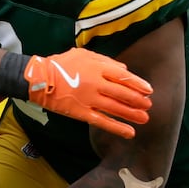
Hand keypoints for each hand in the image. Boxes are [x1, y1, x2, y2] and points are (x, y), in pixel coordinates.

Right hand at [23, 50, 151, 139]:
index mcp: (97, 67)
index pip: (123, 76)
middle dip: (138, 100)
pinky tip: (129, 133)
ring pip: (115, 108)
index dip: (138, 84)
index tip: (149, 90)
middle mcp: (95, 83)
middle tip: (148, 106)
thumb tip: (125, 70)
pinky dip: (117, 128)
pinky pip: (102, 121)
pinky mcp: (81, 113)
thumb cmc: (62, 64)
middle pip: (122, 93)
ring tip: (144, 119)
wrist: (39, 79)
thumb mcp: (84, 54)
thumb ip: (105, 61)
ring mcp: (89, 99)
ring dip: (132, 114)